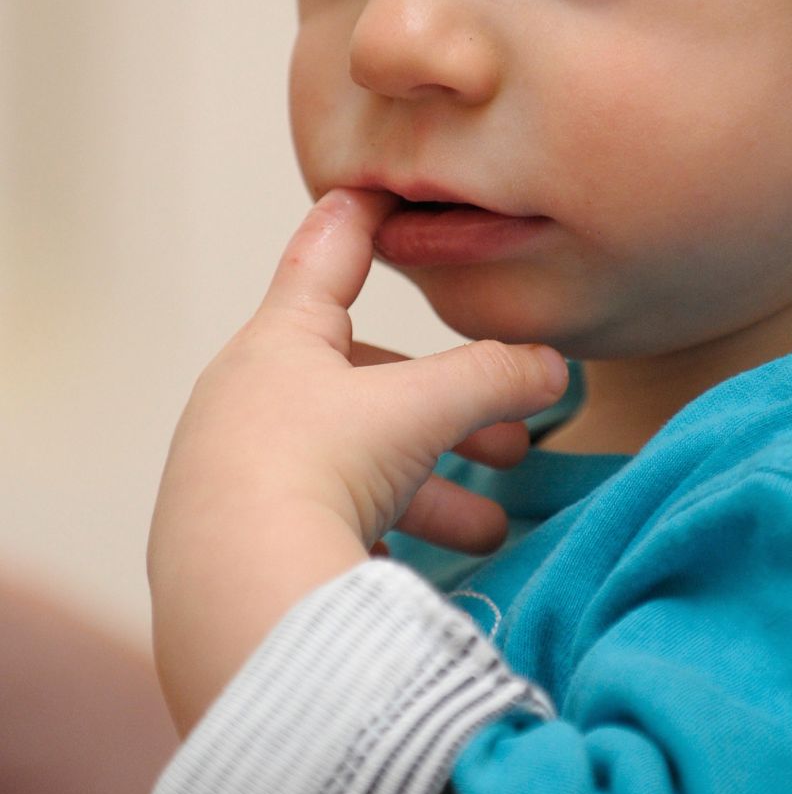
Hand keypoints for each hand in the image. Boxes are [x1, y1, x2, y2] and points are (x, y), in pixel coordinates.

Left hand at [147, 189, 567, 734]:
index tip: (375, 191)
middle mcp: (248, 402)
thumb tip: (555, 369)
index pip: (326, 255)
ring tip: (490, 526)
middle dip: (443, 410)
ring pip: (352, 461)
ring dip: (428, 486)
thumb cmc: (314, 469)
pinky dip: (385, 530)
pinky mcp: (240, 549)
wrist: (234, 602)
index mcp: (277, 343)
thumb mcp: (419, 409)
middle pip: (360, 382)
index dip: (360, 218)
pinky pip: (326, 520)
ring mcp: (237, 478)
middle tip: (508, 441)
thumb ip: (493, 377)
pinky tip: (422, 564)